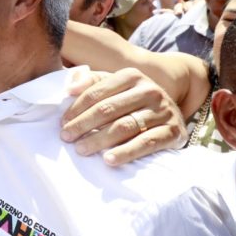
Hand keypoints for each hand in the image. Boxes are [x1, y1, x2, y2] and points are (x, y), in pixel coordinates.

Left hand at [60, 68, 187, 165]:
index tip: (62, 123)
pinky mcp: (174, 131)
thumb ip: (91, 83)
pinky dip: (126, 152)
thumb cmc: (132, 101)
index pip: (97, 92)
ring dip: (99, 140)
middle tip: (66, 138)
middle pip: (108, 109)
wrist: (172, 114)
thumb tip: (69, 88)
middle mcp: (149, 90)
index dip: (76, 109)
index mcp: (131, 76)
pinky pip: (146, 143)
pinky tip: (108, 160)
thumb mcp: (114, 87)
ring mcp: (164, 111)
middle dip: (83, 124)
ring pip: (125, 126)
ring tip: (81, 150)